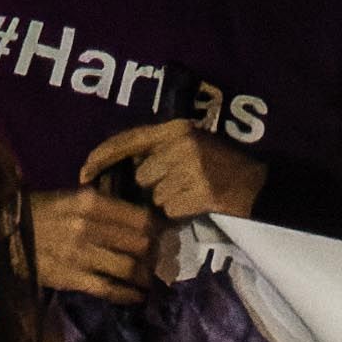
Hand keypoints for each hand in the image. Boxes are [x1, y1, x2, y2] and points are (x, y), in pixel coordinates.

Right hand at [33, 186, 155, 301]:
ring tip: (154, 280)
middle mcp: (89, 226)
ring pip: (129, 268)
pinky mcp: (71, 278)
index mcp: (90, 201)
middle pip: (141, 244)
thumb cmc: (38, 212)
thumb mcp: (70, 198)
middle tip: (165, 260)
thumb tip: (138, 220)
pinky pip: (108, 289)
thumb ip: (102, 207)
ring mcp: (80, 255)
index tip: (167, 236)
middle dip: (158, 254)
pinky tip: (138, 296)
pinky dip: (128, 294)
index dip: (160, 229)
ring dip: (147, 276)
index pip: (140, 218)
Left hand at [82, 116, 264, 221]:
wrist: (259, 186)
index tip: (82, 173)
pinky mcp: (201, 191)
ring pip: (155, 195)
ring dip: (168, 202)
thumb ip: (158, 150)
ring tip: (191, 194)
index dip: (102, 157)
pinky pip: (171, 210)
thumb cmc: (221, 166)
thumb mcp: (190, 145)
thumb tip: (123, 168)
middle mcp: (182, 142)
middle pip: (142, 175)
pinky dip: (180, 213)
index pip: (128, 140)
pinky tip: (198, 204)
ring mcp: (192, 167)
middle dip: (153, 187)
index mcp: (176, 127)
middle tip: (178, 186)